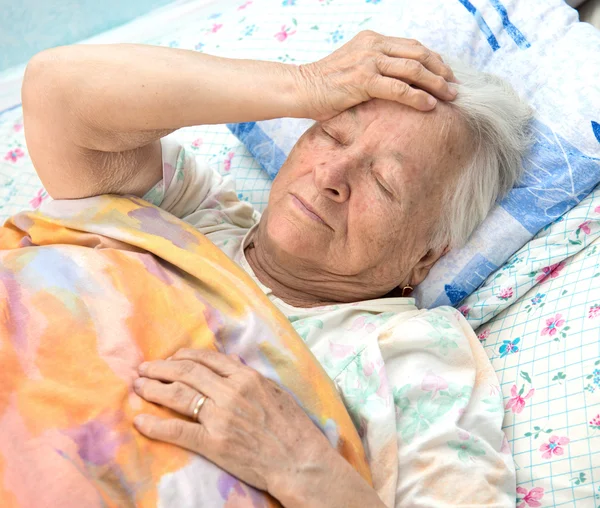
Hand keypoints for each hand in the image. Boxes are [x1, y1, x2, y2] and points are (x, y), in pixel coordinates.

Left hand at [132, 349, 348, 504]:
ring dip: (154, 389)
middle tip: (145, 369)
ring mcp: (220, 417)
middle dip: (161, 368)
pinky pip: (178, 431)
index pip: (206, 359)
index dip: (183, 356)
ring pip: (178, 395)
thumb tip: (227, 363)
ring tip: (139, 387)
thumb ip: (249, 377)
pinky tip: (140, 421)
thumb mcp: (274, 391)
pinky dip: (155, 425)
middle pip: (187, 373)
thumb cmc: (292, 426)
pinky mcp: (213, 443)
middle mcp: (230, 392)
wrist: (299, 460)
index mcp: (246, 377)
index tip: (171, 358)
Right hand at [297, 30, 457, 120]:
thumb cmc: (325, 86)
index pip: (412, 46)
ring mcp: (369, 60)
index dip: (434, 61)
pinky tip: (429, 106)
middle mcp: (373, 45)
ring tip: (450, 97)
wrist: (299, 89)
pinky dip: (417, 96)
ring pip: (414, 68)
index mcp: (372, 40)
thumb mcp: (353, 69)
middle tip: (455, 87)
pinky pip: (398, 87)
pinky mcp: (363, 80)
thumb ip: (375, 71)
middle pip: (419, 53)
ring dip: (436, 83)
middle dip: (441, 70)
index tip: (447, 76)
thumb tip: (397, 87)